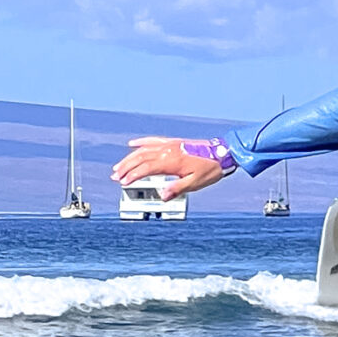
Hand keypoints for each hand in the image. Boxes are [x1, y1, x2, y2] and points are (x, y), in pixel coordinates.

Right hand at [111, 136, 228, 198]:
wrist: (222, 153)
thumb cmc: (209, 170)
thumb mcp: (194, 184)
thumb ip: (177, 189)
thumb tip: (162, 196)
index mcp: (171, 162)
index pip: (145, 168)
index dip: (132, 175)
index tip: (122, 182)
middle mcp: (167, 151)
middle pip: (140, 158)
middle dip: (125, 167)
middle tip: (115, 176)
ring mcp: (169, 145)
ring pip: (143, 149)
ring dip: (129, 157)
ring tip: (119, 166)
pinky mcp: (172, 142)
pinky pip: (153, 140)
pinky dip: (141, 142)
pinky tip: (132, 144)